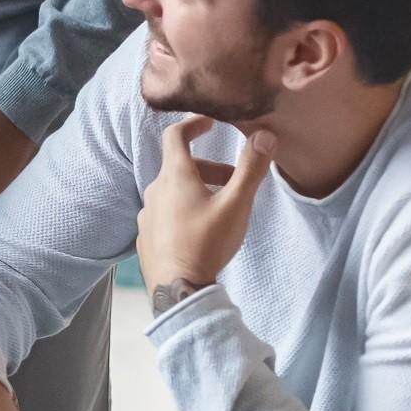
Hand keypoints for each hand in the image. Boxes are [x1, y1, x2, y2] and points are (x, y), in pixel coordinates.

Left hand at [135, 115, 274, 296]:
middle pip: (180, 166)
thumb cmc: (207, 242)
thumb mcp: (236, 204)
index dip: (193, 124)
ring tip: (221, 207)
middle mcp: (155, 190)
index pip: (175, 136)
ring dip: (197, 189)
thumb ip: (251, 169)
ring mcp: (147, 213)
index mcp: (174, 177)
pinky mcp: (146, 235)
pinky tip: (200, 229)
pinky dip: (184, 209)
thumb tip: (264, 135)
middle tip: (233, 180)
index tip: (210, 122)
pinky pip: (165, 212)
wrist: (178, 288)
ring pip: (173, 191)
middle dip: (209, 167)